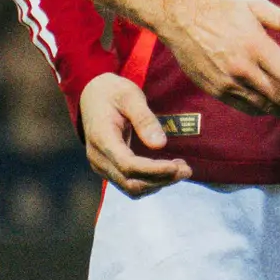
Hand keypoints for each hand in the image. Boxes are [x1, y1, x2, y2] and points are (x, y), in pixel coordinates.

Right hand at [78, 72, 191, 195]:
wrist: (93, 95)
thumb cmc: (113, 92)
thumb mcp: (130, 96)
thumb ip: (144, 119)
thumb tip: (160, 144)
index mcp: (101, 138)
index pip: (127, 165)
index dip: (153, 170)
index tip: (176, 166)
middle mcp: (98, 158)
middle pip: (131, 182)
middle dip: (161, 180)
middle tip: (187, 169)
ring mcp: (101, 166)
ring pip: (131, 187)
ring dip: (158, 183)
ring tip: (182, 169)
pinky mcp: (109, 168)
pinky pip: (130, 183)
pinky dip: (151, 181)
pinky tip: (168, 170)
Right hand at [155, 0, 279, 123]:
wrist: (178, 16)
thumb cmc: (220, 7)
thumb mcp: (253, 5)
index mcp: (256, 46)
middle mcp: (243, 68)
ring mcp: (228, 82)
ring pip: (266, 106)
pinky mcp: (216, 89)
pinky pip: (246, 106)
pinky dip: (266, 110)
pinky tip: (279, 111)